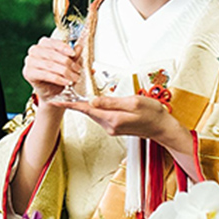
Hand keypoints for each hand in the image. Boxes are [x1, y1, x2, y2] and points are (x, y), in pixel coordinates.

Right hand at [21, 37, 81, 103]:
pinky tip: (67, 82)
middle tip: (77, 70)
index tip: (73, 54)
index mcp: (43, 44)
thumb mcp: (68, 64)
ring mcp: (29, 61)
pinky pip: (45, 75)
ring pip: (49, 65)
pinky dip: (58, 79)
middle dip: (67, 62)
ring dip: (64, 72)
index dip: (64, 48)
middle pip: (52, 54)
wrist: (51, 91)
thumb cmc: (59, 74)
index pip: (53, 43)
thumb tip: (79, 47)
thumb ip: (72, 56)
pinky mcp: (28, 73)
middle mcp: (34, 50)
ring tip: (74, 78)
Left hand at [62, 94, 186, 150]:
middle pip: (87, 111)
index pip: (86, 109)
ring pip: (93, 113)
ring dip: (84, 104)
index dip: (70, 103)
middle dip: (74, 101)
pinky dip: (94, 108)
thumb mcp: (133, 102)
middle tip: (61, 91)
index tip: (57, 99)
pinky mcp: (115, 126)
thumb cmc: (152, 113)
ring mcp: (111, 127)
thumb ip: (112, 102)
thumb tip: (93, 100)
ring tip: (72, 93)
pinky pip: (100, 115)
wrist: (162, 128)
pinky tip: (92, 101)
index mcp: (113, 119)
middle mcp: (109, 126)